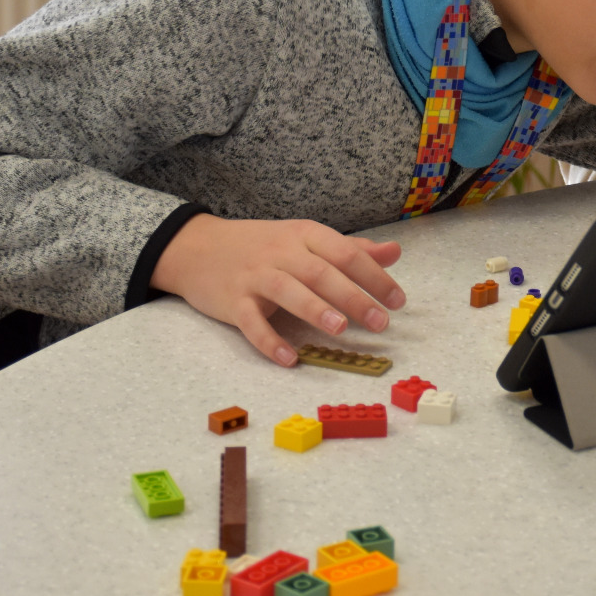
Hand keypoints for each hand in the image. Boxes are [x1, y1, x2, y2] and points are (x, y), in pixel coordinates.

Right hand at [151, 213, 405, 366]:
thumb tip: (395, 253)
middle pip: (321, 273)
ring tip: (341, 330)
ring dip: (315, 310)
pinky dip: (269, 341)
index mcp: (305, 235)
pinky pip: (251, 322)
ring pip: (288, 291)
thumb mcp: (306, 239)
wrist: (197, 247)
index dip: (375, 276)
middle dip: (353, 297)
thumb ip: (350, 250)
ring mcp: (255, 276)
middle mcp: (281, 253)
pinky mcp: (232, 301)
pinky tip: (289, 359)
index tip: (398, 301)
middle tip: (381, 322)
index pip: (346, 253)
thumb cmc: (262, 246)